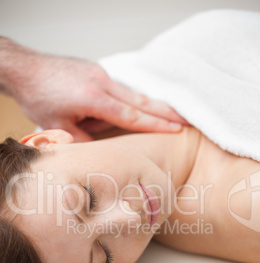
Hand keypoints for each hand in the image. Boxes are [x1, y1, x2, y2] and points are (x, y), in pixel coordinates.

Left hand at [0, 39, 186, 141]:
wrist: (24, 69)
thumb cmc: (39, 97)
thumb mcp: (59, 126)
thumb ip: (85, 140)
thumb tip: (104, 150)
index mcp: (94, 98)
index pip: (133, 115)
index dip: (157, 123)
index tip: (178, 128)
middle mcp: (102, 82)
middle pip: (142, 100)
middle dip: (167, 110)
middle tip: (189, 118)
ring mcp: (101, 73)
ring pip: (133, 93)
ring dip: (154, 104)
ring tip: (175, 113)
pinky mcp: (97, 71)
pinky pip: (122, 87)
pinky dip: (136, 98)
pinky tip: (144, 105)